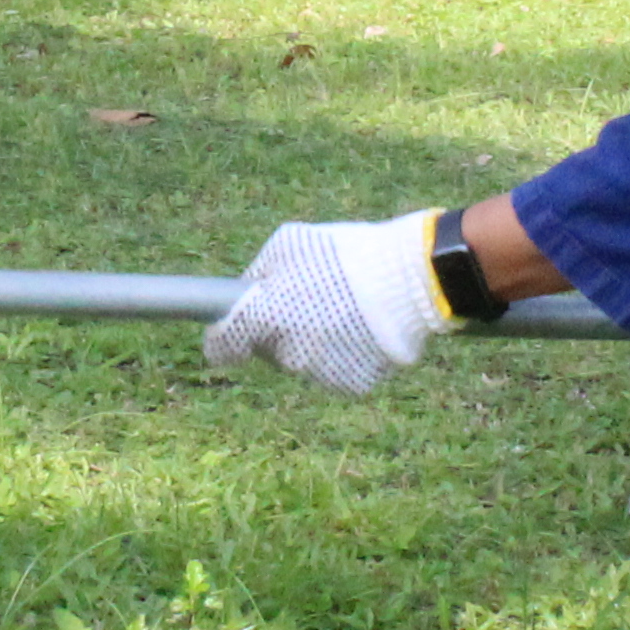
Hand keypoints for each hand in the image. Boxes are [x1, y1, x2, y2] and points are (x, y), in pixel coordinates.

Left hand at [200, 213, 444, 394]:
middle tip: (309, 300)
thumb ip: (258, 274)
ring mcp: (320, 374)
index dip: (222, 339)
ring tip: (343, 309)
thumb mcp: (288, 244)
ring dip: (313, 341)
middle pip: (269, 350)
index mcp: (262, 318)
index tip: (227, 333)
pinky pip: (336, 370)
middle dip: (279, 330)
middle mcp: (286, 354)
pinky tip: (361, 328)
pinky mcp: (352, 385)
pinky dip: (344, 354)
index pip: (222, 347)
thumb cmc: (344, 254)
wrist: (408, 278)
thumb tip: (245, 292)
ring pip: (304, 361)